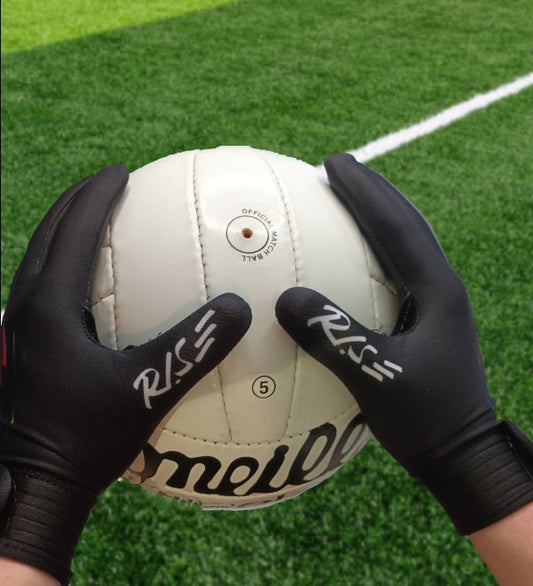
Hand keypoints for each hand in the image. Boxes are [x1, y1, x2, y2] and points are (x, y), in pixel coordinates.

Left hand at [0, 167, 250, 584]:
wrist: (36, 483)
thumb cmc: (86, 438)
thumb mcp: (149, 389)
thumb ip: (196, 347)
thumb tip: (240, 308)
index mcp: (52, 305)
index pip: (75, 231)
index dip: (98, 195)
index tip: (121, 171)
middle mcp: (28, 307)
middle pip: (48, 235)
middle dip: (76, 202)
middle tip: (107, 183)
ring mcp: (20, 327)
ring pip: (40, 259)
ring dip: (66, 231)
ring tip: (94, 218)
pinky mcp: (25, 347)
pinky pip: (43, 288)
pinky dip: (65, 266)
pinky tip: (91, 284)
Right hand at [276, 153, 532, 534]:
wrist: (461, 453)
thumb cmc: (425, 419)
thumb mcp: (375, 378)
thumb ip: (331, 337)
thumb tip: (284, 299)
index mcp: (437, 291)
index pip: (397, 226)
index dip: (365, 191)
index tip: (334, 163)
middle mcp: (441, 288)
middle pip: (405, 224)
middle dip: (372, 191)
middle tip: (337, 167)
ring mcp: (436, 303)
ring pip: (405, 244)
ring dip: (376, 215)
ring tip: (345, 197)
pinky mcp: (425, 320)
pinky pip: (397, 270)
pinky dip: (374, 250)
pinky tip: (350, 257)